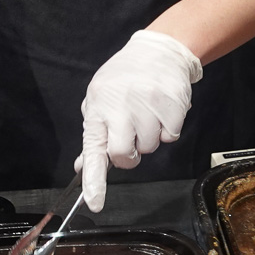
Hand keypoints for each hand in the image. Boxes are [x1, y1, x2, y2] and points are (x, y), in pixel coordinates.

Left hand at [74, 30, 201, 211]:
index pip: (94, 150)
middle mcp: (122, 108)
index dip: (94, 180)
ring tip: (147, 113)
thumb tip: (82, 165)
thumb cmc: (125, 78)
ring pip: (150, 147)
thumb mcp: (100, 100)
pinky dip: (168, 129)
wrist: (159, 52)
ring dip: (149, 138)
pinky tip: (162, 110)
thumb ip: (94, 134)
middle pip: (125, 155)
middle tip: (132, 139)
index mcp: (99, 108)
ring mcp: (148, 107)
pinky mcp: (172, 107)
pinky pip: (170, 137)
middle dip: (129, 155)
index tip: (94, 202)